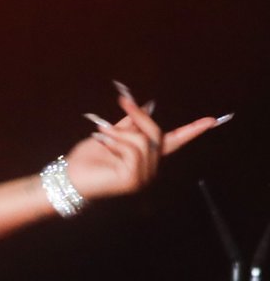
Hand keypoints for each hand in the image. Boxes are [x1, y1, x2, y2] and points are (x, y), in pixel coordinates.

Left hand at [63, 82, 229, 201]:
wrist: (68, 176)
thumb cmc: (86, 158)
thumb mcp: (110, 135)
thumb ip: (129, 124)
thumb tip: (146, 107)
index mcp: (146, 157)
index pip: (174, 142)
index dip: (192, 130)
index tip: (213, 120)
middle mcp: (150, 169)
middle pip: (157, 134)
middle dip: (140, 115)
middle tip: (124, 100)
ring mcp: (143, 177)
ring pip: (143, 141)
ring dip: (119, 133)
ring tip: (101, 134)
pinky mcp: (133, 181)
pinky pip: (133, 151)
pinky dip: (116, 142)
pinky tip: (103, 145)